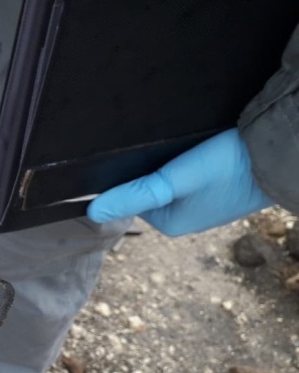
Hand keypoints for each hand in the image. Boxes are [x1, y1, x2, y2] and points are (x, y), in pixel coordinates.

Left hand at [87, 128, 272, 235]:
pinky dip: (187, 162)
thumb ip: (137, 193)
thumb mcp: (176, 179)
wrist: (282, 155)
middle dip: (150, 169)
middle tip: (160, 149)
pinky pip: (191, 175)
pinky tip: (193, 149)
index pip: (131, 197)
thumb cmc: (229, 168)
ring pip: (170, 181)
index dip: (129, 176)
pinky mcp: (219, 189)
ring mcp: (204, 204)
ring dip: (168, 164)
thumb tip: (93, 212)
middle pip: (150, 189)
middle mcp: (186, 219)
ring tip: (178, 148)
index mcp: (171, 225)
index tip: (138, 155)